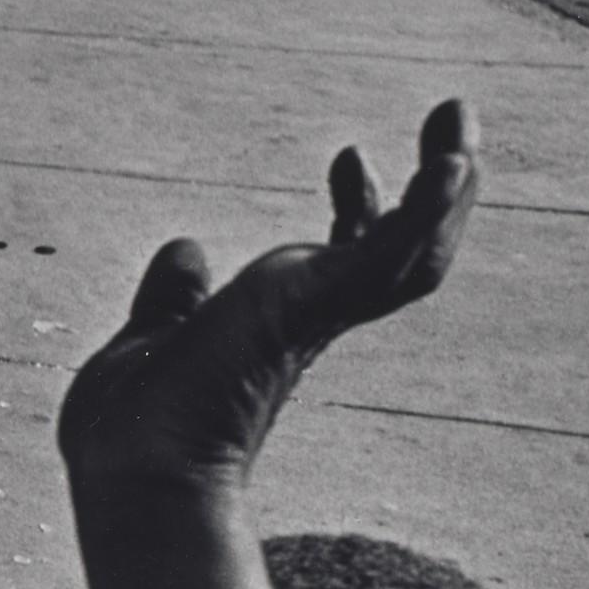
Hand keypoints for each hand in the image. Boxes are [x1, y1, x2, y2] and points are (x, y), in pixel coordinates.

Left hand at [58, 99, 480, 502]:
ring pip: (418, 254)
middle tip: (453, 116)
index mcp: (279, 328)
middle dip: (436, 187)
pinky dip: (426, 211)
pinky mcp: (310, 307)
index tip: (349, 157)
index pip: (344, 260)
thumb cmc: (131, 435)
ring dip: (448, 187)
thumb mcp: (151, 341)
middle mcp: (310, 324)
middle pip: (406, 251)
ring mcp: (315, 316)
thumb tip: (185, 250)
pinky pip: (391, 257)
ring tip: (459, 117)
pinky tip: (450, 164)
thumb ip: (172, 300)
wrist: (130, 472)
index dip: (358, 208)